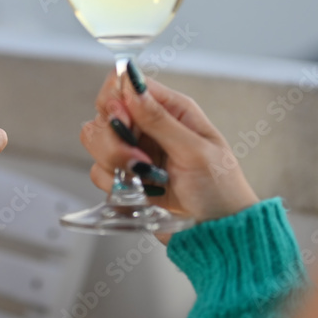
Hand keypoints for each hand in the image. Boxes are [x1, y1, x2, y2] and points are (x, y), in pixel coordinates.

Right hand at [81, 64, 259, 228]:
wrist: (218, 234)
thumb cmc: (221, 190)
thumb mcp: (195, 150)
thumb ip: (159, 119)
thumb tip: (132, 84)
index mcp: (171, 109)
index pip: (124, 85)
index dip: (116, 102)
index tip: (124, 124)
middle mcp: (149, 126)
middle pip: (103, 114)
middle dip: (113, 141)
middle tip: (138, 162)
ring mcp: (135, 152)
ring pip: (96, 143)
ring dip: (114, 164)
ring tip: (145, 180)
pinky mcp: (127, 177)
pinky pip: (100, 172)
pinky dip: (114, 184)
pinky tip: (140, 192)